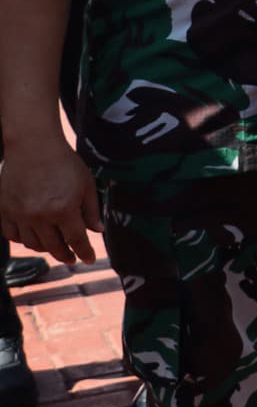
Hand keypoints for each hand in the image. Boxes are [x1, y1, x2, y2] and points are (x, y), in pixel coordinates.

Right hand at [1, 143, 99, 265]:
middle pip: (54, 247)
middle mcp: (40, 216)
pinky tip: (33, 238)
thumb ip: (91, 210)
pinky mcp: (4, 210)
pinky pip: (12, 235)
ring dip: (45, 249)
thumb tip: (98, 230)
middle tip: (72, 259)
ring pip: (32, 244)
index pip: (76, 240)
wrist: (33, 146)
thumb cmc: (64, 162)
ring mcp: (19, 214)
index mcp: (64, 209)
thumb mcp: (86, 184)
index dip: (84, 252)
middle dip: (66, 255)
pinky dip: (23, 240)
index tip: (89, 260)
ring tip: (55, 248)